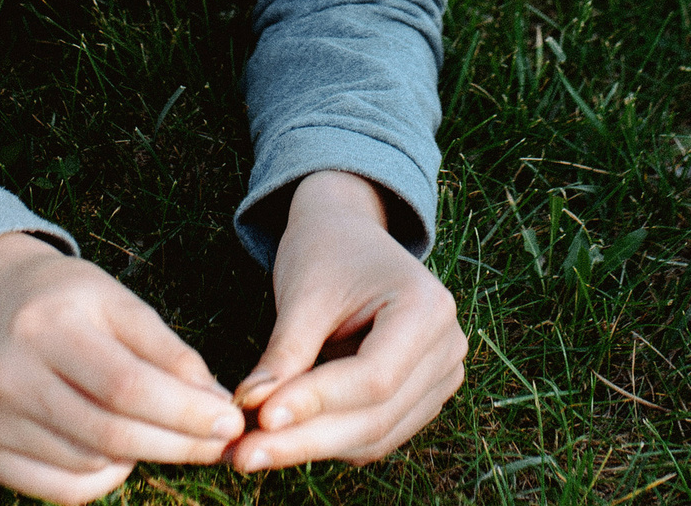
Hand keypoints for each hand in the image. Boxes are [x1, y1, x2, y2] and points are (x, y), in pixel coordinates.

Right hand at [0, 232, 242, 502]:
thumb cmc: (72, 300)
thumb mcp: (123, 304)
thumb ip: (170, 352)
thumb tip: (216, 405)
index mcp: (46, 323)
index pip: (126, 386)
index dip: (184, 412)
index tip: (231, 421)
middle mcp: (6, 372)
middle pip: (108, 432)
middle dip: (176, 443)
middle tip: (219, 443)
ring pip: (87, 465)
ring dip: (143, 459)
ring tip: (167, 435)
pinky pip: (59, 489)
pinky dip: (103, 480)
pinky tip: (119, 454)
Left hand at [228, 171, 466, 471]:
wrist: (349, 236)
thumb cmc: (327, 253)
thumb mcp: (303, 294)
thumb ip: (285, 353)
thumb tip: (252, 410)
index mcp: (428, 308)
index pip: (374, 378)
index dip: (317, 402)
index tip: (262, 419)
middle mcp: (447, 347)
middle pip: (377, 416)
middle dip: (307, 439)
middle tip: (244, 454)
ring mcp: (440, 377)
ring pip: (375, 436)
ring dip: (313, 448)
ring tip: (253, 450)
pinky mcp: (421, 399)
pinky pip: (375, 436)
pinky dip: (328, 442)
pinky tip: (283, 439)